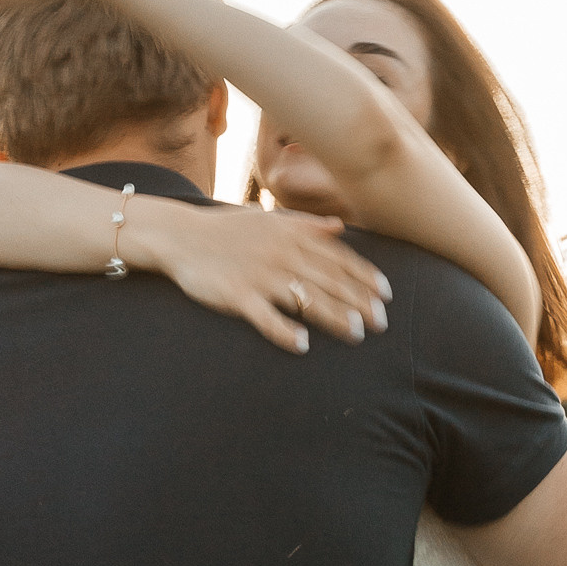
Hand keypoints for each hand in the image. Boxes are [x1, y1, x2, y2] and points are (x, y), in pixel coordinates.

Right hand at [138, 204, 392, 355]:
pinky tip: (303, 345)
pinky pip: (266, 317)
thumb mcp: (268, 219)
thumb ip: (306, 225)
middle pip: (329, 281)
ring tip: (356, 334)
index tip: (386, 294)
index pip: (338, 258)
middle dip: (359, 302)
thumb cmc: (227, 229)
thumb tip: (338, 227)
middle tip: (381, 323)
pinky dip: (285, 332)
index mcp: (291, 236)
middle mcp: (281, 254)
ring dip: (333, 317)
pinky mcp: (237, 295)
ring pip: (305, 299)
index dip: (364, 277)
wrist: (180, 235)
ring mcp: (259, 276)